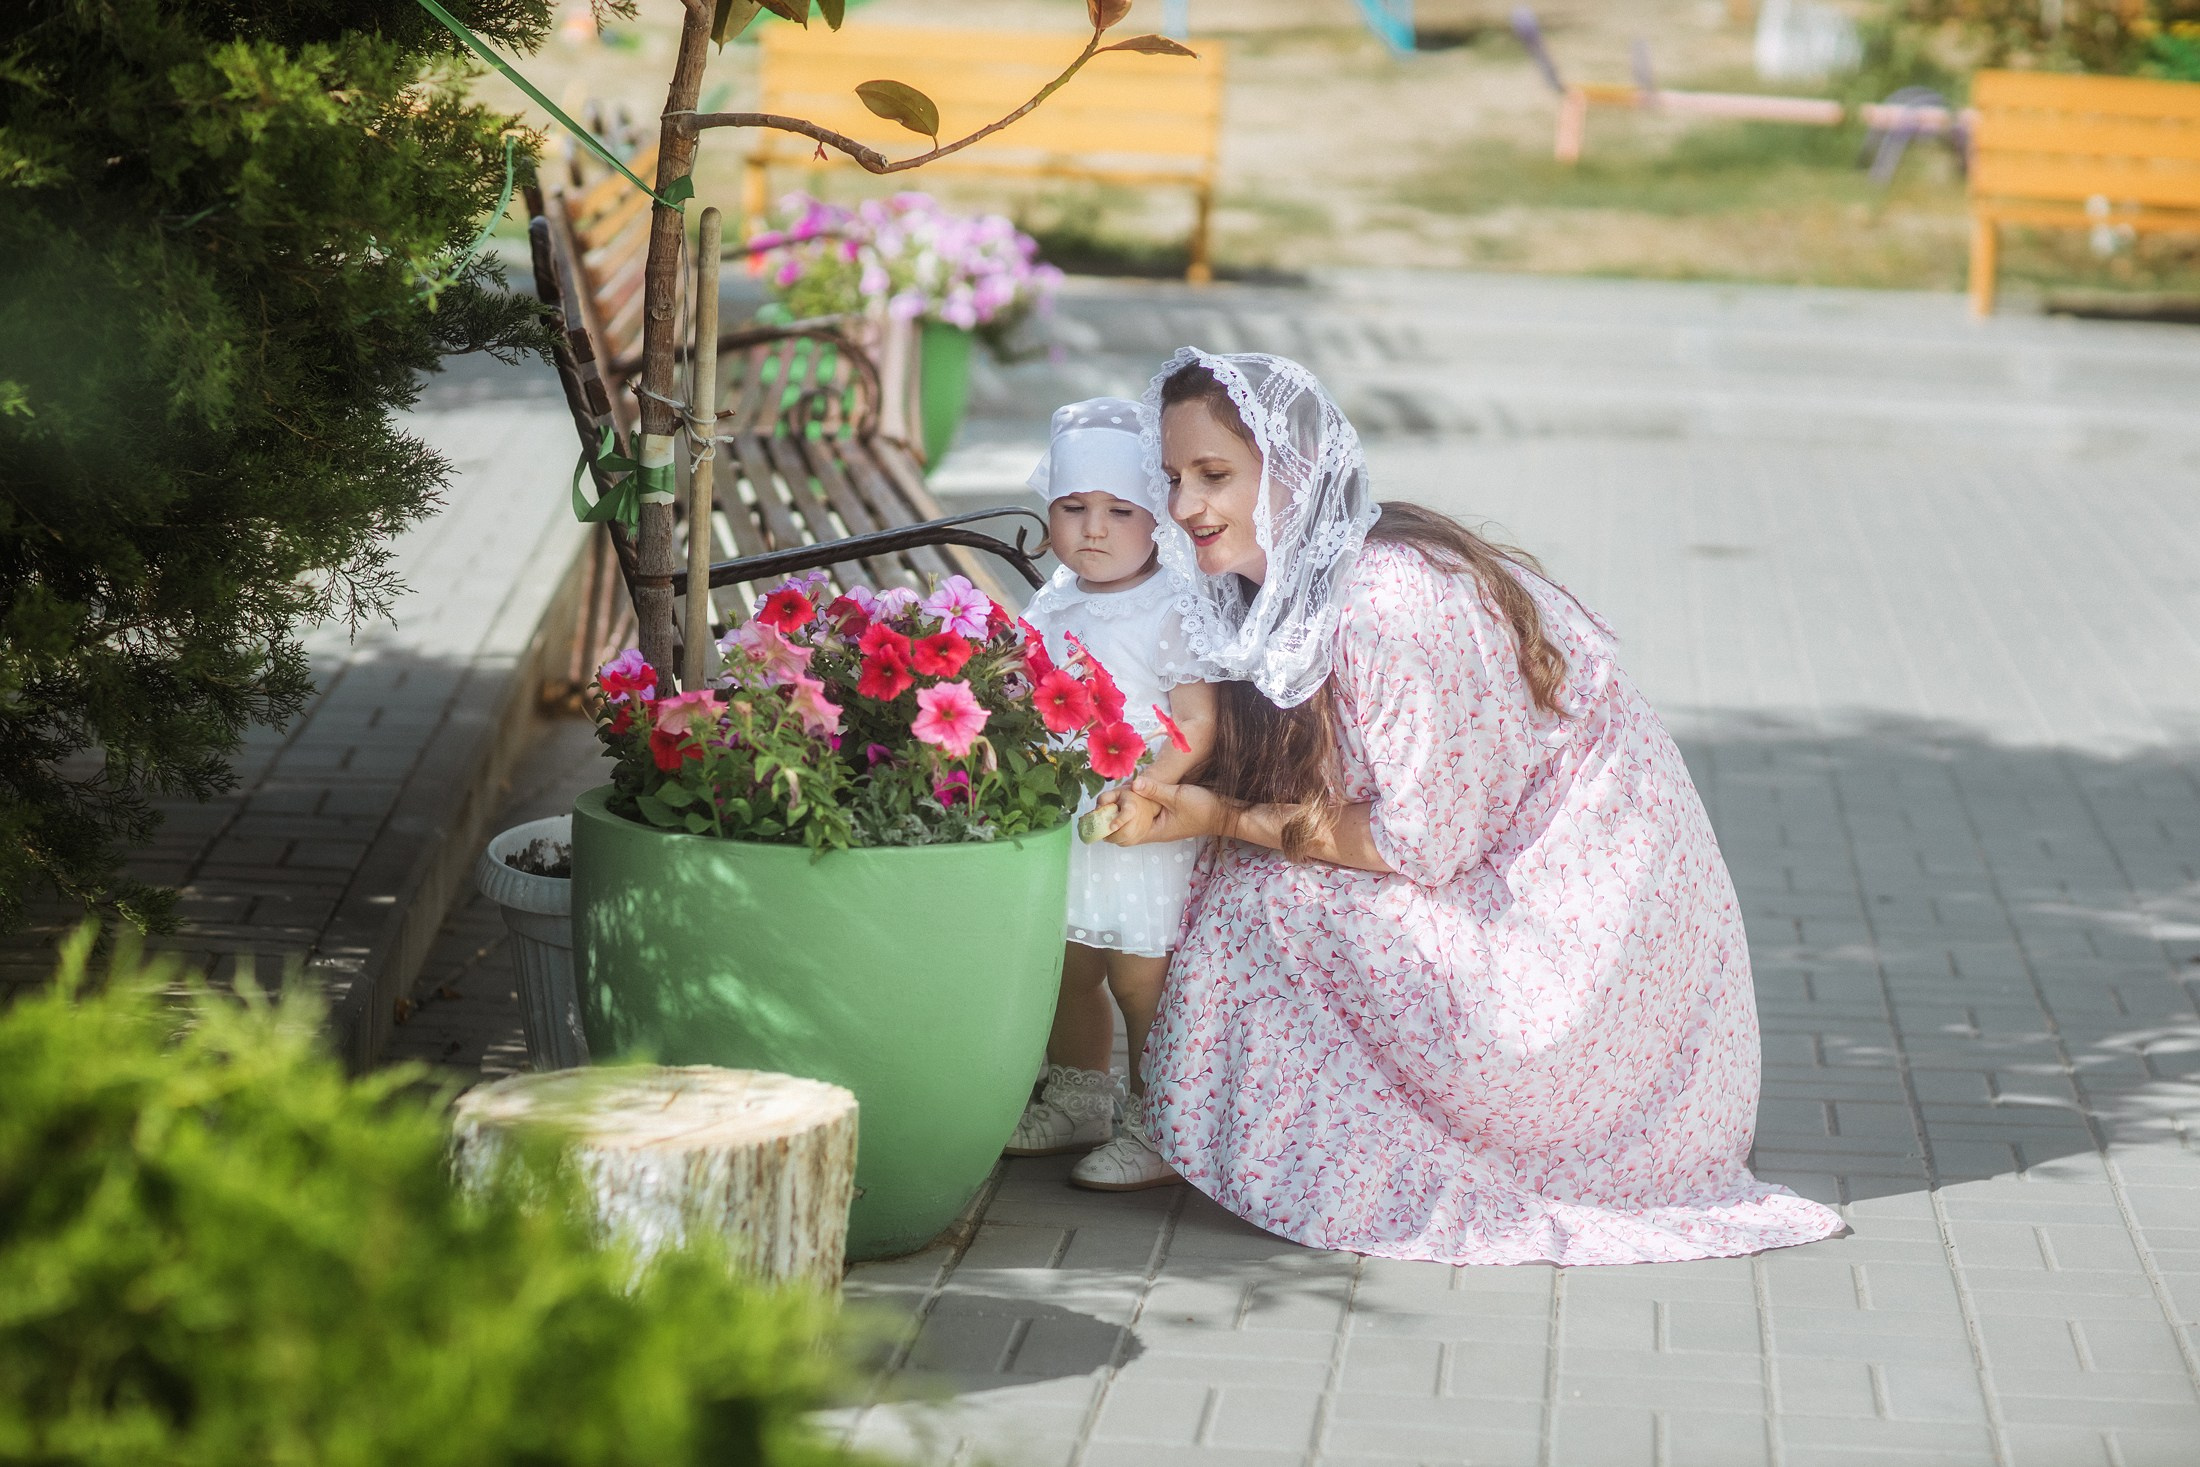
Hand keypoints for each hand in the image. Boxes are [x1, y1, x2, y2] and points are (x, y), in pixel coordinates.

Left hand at [1102, 776, 1226, 845]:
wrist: (1224, 813)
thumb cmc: (1203, 809)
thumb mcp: (1177, 796)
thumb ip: (1155, 789)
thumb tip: (1134, 783)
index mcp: (1155, 831)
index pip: (1125, 834)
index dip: (1111, 825)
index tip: (1102, 810)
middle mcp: (1156, 830)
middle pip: (1129, 827)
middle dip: (1116, 815)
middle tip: (1105, 800)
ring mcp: (1162, 823)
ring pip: (1137, 819)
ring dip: (1127, 809)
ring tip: (1115, 795)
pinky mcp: (1167, 815)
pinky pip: (1147, 812)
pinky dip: (1138, 804)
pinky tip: (1134, 791)